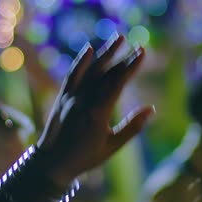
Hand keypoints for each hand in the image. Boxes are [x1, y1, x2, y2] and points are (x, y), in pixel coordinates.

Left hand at [37, 35, 154, 184]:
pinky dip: (80, 61)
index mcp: (97, 112)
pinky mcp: (62, 97)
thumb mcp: (112, 146)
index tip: (142, 52)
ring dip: (105, 53)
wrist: (51, 163)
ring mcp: (71, 96)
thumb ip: (132, 127)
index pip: (117, 82)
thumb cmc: (85, 157)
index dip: (131, 66)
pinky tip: (89, 49)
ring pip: (90, 70)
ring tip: (118, 38)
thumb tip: (151, 109)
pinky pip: (72, 75)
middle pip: (106, 73)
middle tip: (137, 45)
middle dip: (123, 58)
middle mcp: (83, 100)